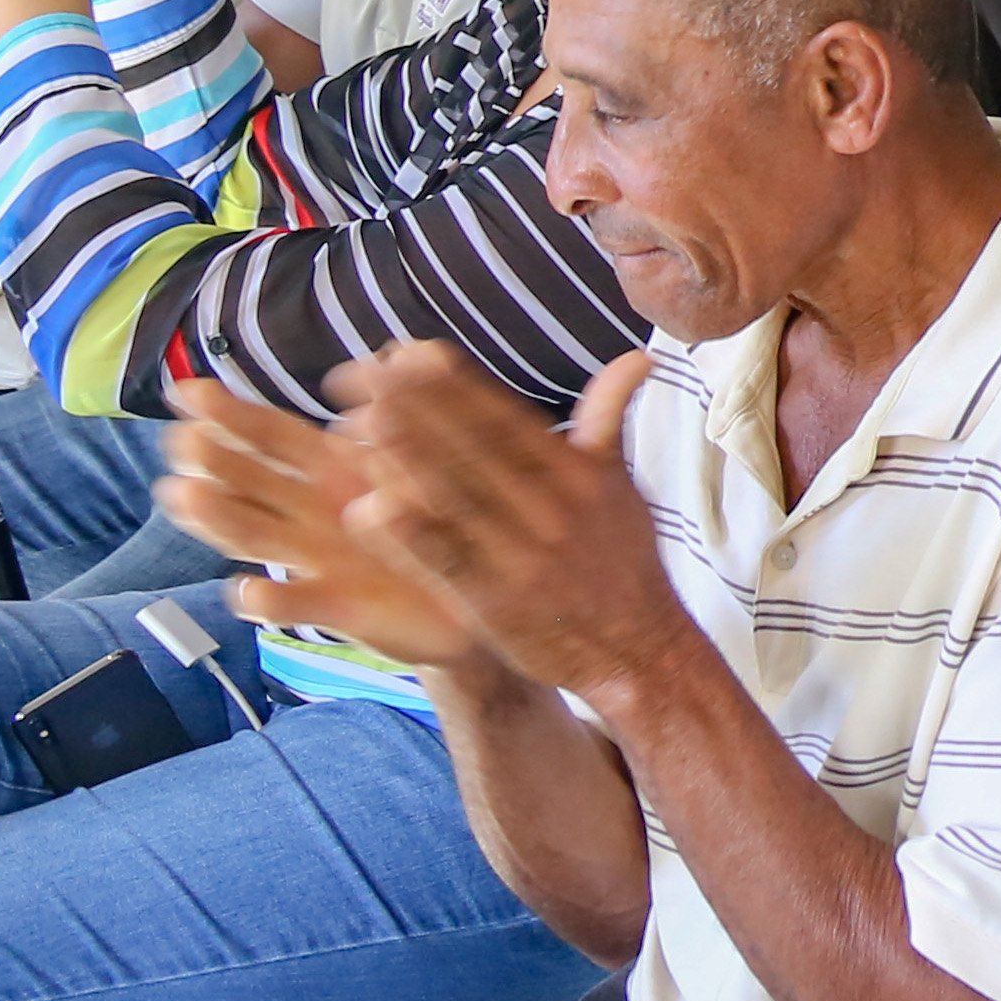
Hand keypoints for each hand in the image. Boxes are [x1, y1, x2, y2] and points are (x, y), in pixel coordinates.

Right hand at [156, 378, 477, 668]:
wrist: (480, 591)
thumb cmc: (441, 519)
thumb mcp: (424, 458)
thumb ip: (404, 412)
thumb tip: (396, 351)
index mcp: (333, 470)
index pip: (272, 435)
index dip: (231, 414)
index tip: (188, 392)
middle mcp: (313, 513)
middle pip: (250, 480)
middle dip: (214, 459)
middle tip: (180, 439)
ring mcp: (318, 560)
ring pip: (257, 535)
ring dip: (219, 517)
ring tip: (184, 496)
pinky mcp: (339, 607)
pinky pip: (299, 603)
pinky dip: (271, 599)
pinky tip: (247, 590)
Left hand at [337, 345, 684, 702]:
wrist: (638, 648)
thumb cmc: (621, 561)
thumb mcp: (620, 484)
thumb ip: (610, 418)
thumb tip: (641, 355)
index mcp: (573, 473)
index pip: (503, 416)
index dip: (453, 383)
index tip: (405, 351)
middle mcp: (549, 506)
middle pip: (473, 448)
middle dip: (416, 407)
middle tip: (362, 372)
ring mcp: (521, 554)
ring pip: (457, 499)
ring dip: (407, 459)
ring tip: (359, 422)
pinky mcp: (497, 602)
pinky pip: (450, 563)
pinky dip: (414, 538)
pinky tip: (372, 511)